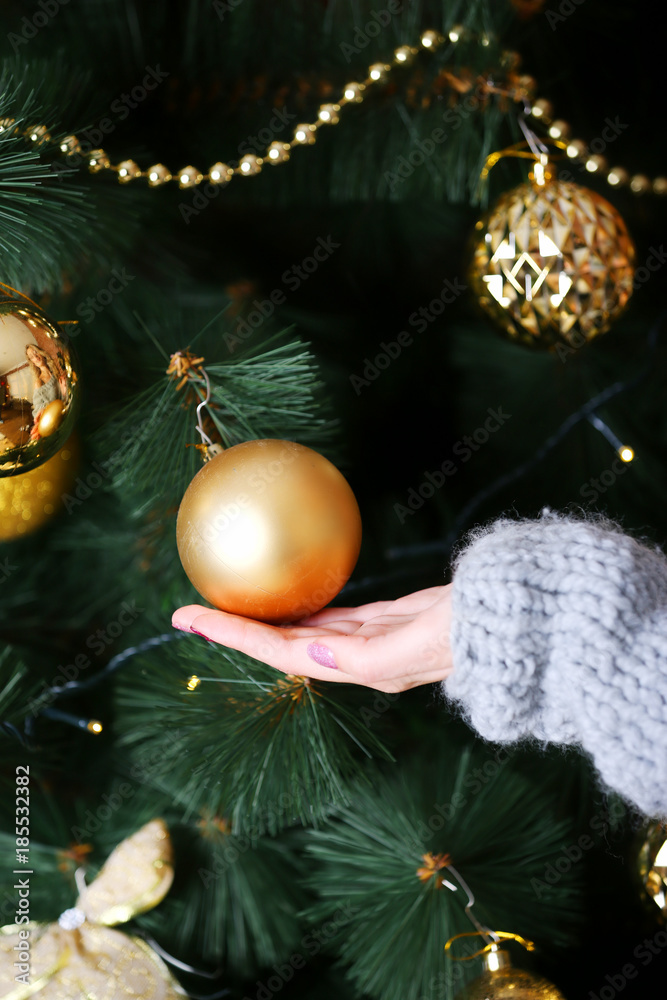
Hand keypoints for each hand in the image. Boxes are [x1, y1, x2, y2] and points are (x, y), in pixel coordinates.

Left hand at [172, 586, 452, 692]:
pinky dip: (304, 607)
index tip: (188, 618)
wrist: (515, 619)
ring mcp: (370, 641)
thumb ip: (365, 655)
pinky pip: (331, 614)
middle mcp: (357, 659)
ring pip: (303, 631)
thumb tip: (312, 654)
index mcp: (359, 666)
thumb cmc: (472, 630)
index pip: (280, 652)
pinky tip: (289, 595)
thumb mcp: (418, 643)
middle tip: (188, 610)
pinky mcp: (385, 621)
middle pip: (281, 645)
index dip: (233, 636)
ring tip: (228, 603)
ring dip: (264, 620)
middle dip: (235, 629)